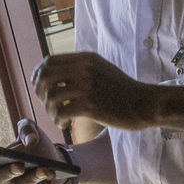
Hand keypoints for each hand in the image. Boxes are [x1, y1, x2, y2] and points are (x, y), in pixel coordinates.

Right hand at [0, 118, 71, 183]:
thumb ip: (27, 128)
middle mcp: (2, 176)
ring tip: (43, 169)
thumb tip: (30, 141)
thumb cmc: (36, 143)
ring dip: (31, 178)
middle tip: (19, 166)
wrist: (55, 157)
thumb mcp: (31, 129)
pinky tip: (50, 176)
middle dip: (8, 172)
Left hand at [33, 53, 155, 130]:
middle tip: (47, 104)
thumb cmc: (123, 90)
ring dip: (49, 110)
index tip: (40, 87)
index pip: (49, 61)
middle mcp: (84, 70)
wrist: (144, 103)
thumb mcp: (102, 69)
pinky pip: (62, 112)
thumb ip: (81, 68)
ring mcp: (88, 87)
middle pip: (45, 77)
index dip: (39, 74)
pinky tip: (64, 124)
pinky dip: (58, 120)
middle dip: (40, 92)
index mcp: (86, 59)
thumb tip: (55, 74)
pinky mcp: (91, 106)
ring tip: (57, 117)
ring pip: (51, 96)